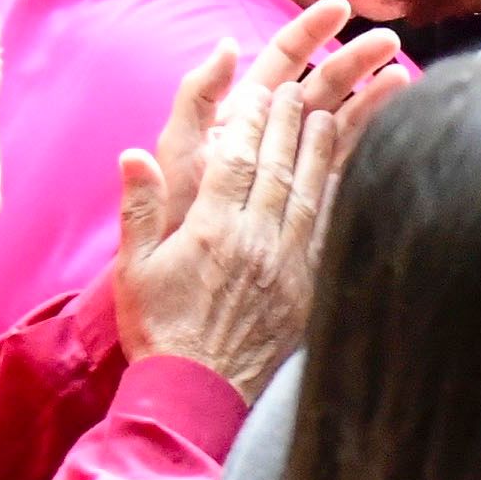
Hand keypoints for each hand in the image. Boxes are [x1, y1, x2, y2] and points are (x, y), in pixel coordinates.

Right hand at [109, 0, 402, 393]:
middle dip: (289, 123)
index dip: (253, 121)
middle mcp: (255, 242)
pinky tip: (347, 174)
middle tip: (300, 87)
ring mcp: (287, 265)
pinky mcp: (308, 287)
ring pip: (309, 193)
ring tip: (328, 114)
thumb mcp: (135, 268)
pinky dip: (337, 196)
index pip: (237, 160)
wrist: (198, 392)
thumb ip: (139, 209)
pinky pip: (327, 230)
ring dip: (319, 150)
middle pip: (278, 168)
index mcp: (211, 231)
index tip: (265, 89)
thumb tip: (134, 153)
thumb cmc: (160, 330)